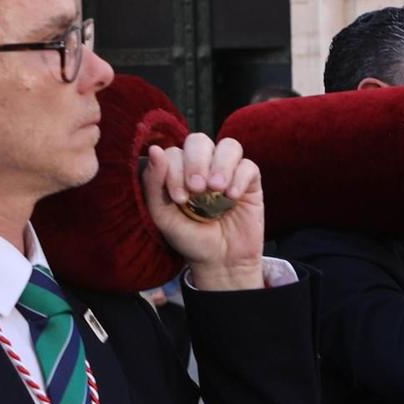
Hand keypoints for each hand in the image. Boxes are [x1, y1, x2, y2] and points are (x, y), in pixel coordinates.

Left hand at [142, 134, 264, 291]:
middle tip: (197, 189)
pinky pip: (249, 166)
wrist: (219, 262)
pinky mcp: (250, 182)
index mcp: (177, 170)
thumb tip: (154, 149)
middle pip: (199, 141)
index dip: (174, 170)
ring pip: (228, 146)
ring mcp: (227, 171)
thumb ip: (154, 184)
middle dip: (196, 162)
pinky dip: (239, 178)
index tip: (179, 198)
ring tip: (216, 189)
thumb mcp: (163, 216)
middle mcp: (202, 166)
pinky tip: (232, 197)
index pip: (174, 152)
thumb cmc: (188, 238)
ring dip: (220, 164)